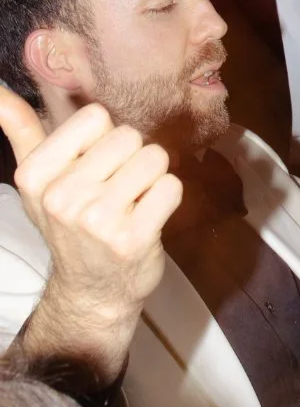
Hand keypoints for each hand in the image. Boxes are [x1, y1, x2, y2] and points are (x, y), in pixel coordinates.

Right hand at [0, 87, 181, 380]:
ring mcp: (95, 220)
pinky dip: (167, 199)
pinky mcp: (131, 239)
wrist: (93, 289)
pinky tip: (146, 220)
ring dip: (151, 178)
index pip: (95, 116)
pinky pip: (171, 186)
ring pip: (154, 157)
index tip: (91, 170)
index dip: (102, 140)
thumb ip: (21, 127)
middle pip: (128, 135)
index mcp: (35, 175)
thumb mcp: (39, 178)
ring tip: (132, 204)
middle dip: (130, 159)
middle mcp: (61, 198)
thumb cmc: (71, 222)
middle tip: (115, 192)